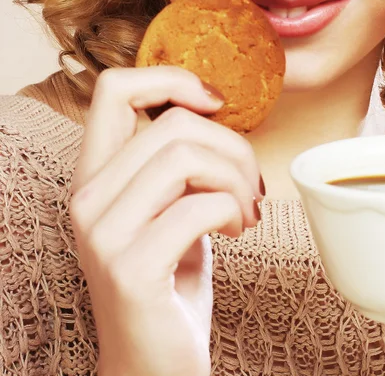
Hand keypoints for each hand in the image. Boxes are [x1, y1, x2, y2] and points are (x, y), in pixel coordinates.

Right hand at [69, 66, 263, 375]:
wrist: (155, 362)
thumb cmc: (172, 275)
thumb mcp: (169, 205)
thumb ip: (175, 161)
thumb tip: (211, 108)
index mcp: (95, 175)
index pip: (113, 90)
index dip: (171, 79)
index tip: (215, 102)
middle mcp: (88, 198)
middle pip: (175, 124)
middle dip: (234, 147)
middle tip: (253, 185)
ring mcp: (103, 234)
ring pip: (188, 156)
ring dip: (237, 179)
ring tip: (247, 210)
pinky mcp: (130, 268)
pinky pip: (200, 205)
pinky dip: (233, 210)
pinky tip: (238, 231)